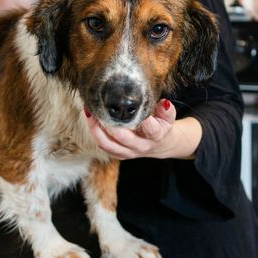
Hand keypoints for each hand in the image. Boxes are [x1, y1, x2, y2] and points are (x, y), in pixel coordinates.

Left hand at [84, 99, 199, 159]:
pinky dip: (95, 134)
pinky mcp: (119, 155)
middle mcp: (141, 146)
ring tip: (89, 114)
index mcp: (155, 136)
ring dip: (96, 130)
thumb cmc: (161, 126)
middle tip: (100, 108)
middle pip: (123, 138)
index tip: (133, 107)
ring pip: (108, 145)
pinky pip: (104, 147)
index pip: (151, 130)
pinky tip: (90, 119)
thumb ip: (166, 111)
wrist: (160, 144)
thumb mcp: (168, 118)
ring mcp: (129, 153)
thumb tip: (164, 103)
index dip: (143, 120)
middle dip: (110, 124)